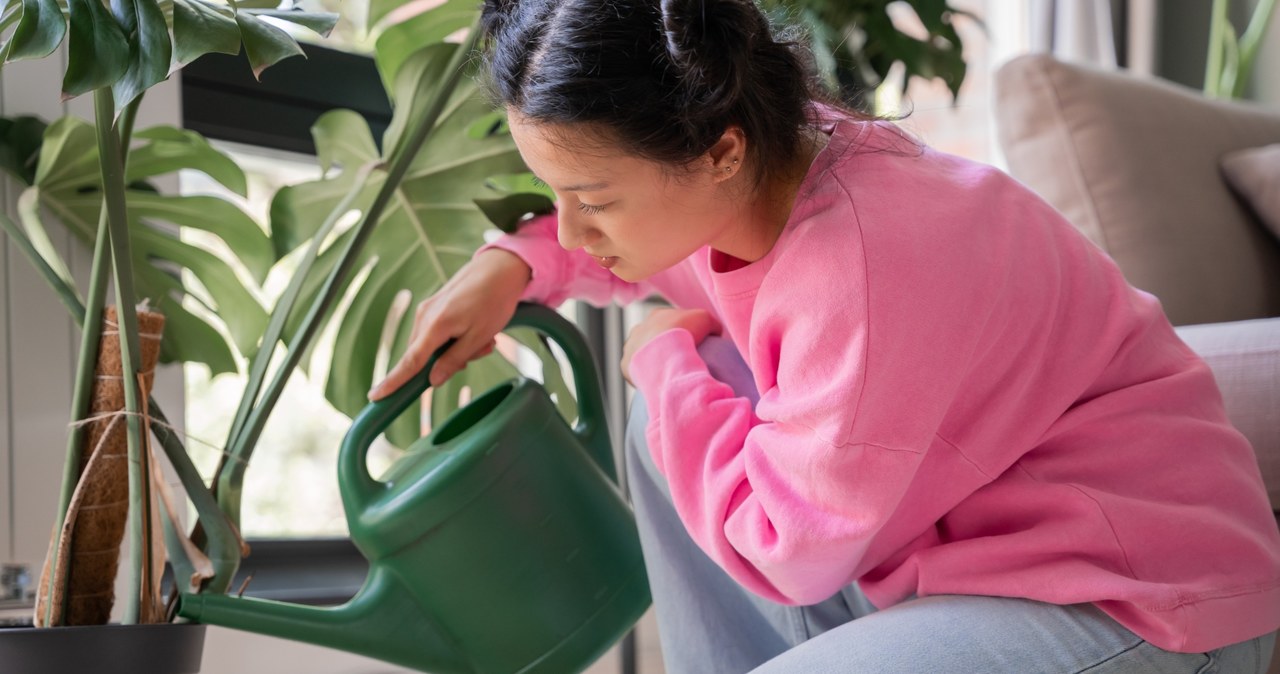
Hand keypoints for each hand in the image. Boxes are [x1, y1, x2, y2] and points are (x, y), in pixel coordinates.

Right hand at [368, 249, 530, 399]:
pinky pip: (437, 333)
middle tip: (481, 350)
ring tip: (484, 338)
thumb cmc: (494, 301)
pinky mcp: (433, 306)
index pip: (410, 361)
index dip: (393, 382)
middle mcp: (424, 316)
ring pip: (432, 346)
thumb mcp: (479, 336)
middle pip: (423, 357)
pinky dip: (455, 338)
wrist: (499, 268)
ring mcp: (427, 309)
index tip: (375, 396)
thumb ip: (454, 360)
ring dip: (456, 349)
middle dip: (448, 362)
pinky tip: (477, 329)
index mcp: (435, 325)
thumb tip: (432, 380)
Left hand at [621, 308, 718, 384]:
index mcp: (657, 315)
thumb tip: (715, 333)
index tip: (691, 344)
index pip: (670, 322)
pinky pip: (636, 372)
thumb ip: (711, 325)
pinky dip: (646, 376)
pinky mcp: (625, 366)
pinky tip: (657, 382)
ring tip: (668, 374)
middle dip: (664, 346)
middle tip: (679, 360)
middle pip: (653, 338)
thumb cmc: (685, 333)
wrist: (665, 354)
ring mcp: (630, 347)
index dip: (682, 331)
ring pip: (642, 355)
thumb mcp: (707, 321)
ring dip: (652, 362)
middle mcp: (639, 328)